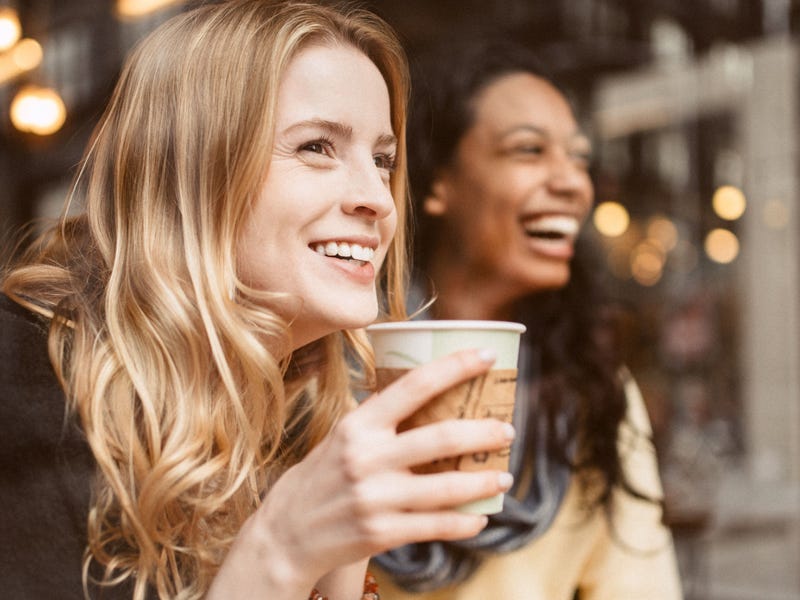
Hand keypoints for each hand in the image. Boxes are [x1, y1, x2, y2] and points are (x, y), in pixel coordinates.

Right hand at [210, 348, 514, 598]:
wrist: (286, 533)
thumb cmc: (320, 477)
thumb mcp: (341, 437)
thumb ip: (379, 418)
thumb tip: (423, 390)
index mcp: (358, 425)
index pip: (414, 385)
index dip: (455, 367)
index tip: (487, 355)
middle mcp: (366, 457)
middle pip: (441, 436)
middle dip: (484, 432)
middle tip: (507, 430)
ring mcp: (375, 497)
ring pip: (446, 487)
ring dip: (483, 481)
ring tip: (504, 476)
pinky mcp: (381, 532)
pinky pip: (436, 526)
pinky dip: (464, 523)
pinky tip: (479, 518)